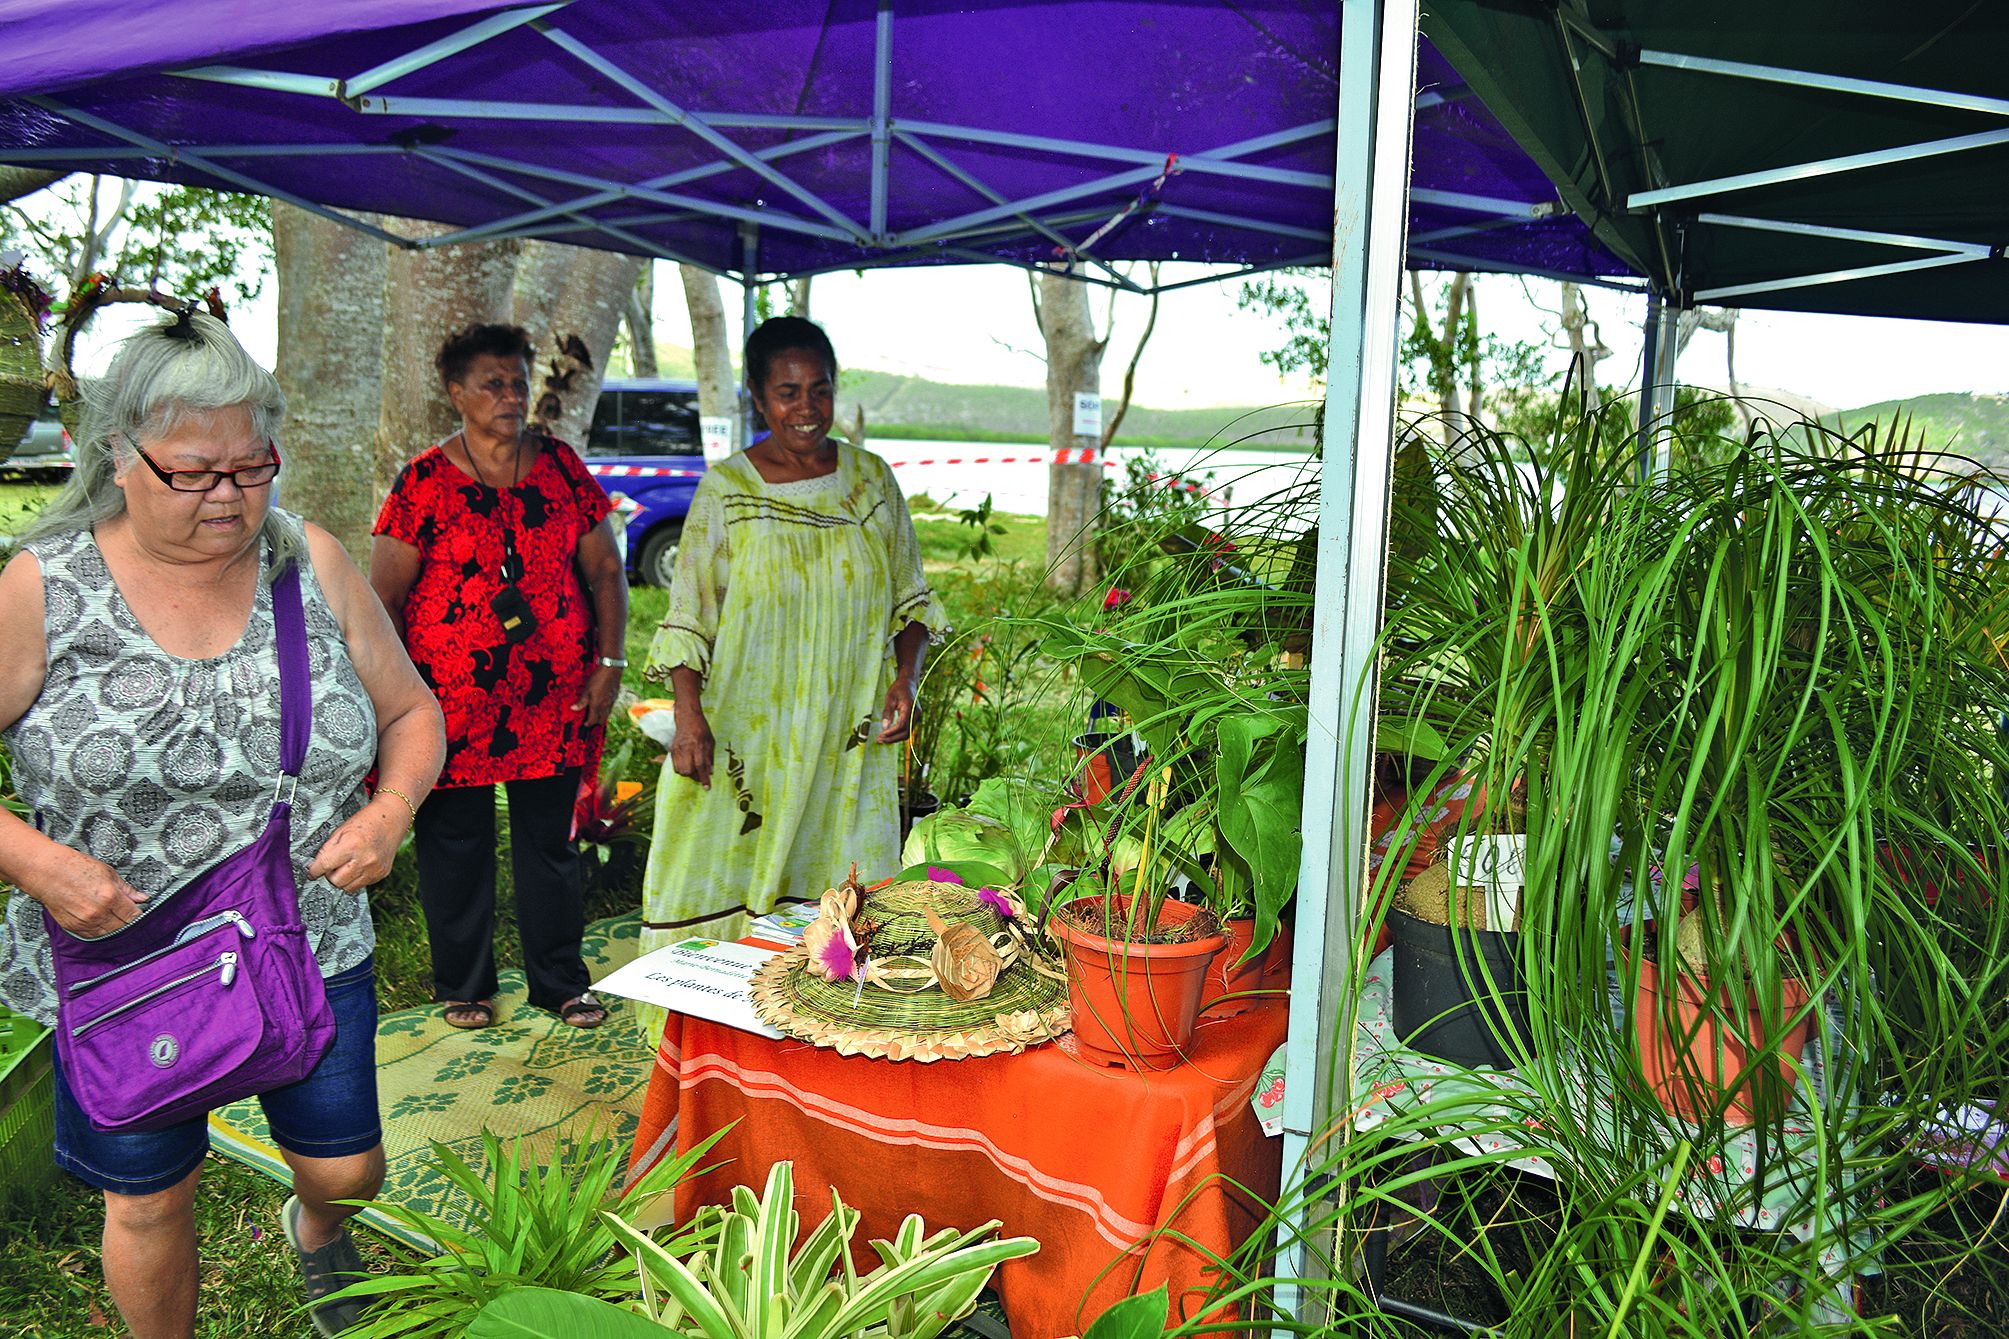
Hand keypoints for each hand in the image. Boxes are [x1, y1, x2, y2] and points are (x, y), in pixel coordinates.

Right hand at [28, 845, 149, 938]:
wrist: (47, 872)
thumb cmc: (75, 867)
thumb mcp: (108, 872)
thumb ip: (127, 889)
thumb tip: (142, 898)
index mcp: (110, 897)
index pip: (133, 915)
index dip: (139, 914)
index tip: (139, 911)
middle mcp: (98, 912)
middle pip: (123, 927)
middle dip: (128, 922)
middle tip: (128, 915)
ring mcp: (84, 922)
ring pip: (108, 934)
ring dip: (115, 928)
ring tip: (115, 918)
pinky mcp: (72, 927)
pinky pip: (92, 935)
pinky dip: (100, 931)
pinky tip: (102, 922)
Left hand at [306, 800, 406, 891]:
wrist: (392, 818)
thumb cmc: (365, 821)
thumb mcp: (341, 830)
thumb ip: (328, 849)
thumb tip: (315, 867)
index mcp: (352, 845)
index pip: (325, 865)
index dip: (314, 870)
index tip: (311, 872)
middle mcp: (365, 859)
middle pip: (336, 881)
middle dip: (330, 875)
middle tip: (332, 865)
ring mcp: (375, 868)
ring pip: (348, 887)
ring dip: (343, 879)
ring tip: (345, 865)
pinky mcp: (382, 873)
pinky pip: (361, 884)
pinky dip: (356, 877)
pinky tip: (359, 864)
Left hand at [571, 663, 622, 727]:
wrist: (611, 668)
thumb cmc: (598, 678)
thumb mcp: (586, 690)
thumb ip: (581, 701)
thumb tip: (573, 709)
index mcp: (597, 705)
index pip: (593, 720)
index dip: (588, 724)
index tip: (585, 724)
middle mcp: (605, 705)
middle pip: (602, 720)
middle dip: (596, 722)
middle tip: (590, 721)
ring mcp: (611, 701)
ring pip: (607, 714)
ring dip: (601, 716)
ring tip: (596, 714)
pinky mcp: (615, 696)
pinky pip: (610, 707)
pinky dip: (606, 709)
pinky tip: (603, 704)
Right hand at [670, 705, 714, 787]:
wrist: (687, 718)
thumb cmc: (702, 729)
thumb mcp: (711, 742)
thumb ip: (710, 757)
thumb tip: (710, 772)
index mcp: (698, 745)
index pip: (700, 765)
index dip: (704, 778)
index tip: (707, 787)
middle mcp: (686, 748)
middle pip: (687, 770)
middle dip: (695, 777)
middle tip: (701, 777)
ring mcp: (677, 749)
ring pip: (680, 770)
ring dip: (688, 774)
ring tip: (695, 771)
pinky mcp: (672, 750)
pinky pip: (675, 766)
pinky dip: (682, 769)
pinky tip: (688, 765)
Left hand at [876, 676, 916, 743]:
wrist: (908, 683)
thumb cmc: (898, 689)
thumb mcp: (889, 698)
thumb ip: (887, 712)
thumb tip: (884, 727)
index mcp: (910, 708)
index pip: (901, 725)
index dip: (891, 732)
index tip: (880, 735)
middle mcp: (916, 714)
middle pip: (905, 733)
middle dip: (892, 738)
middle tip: (879, 740)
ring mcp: (917, 717)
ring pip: (907, 733)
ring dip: (895, 738)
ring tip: (882, 739)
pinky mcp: (914, 719)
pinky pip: (907, 730)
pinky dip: (897, 734)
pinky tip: (888, 735)